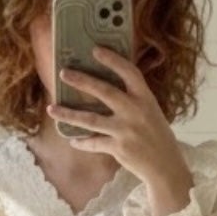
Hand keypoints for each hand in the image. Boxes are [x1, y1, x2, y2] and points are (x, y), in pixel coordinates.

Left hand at [46, 46, 191, 195]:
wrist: (165, 166)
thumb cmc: (156, 135)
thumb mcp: (151, 111)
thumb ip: (133, 99)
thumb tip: (106, 86)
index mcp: (145, 98)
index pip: (129, 72)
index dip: (113, 60)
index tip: (96, 50)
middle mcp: (135, 111)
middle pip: (105, 91)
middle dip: (82, 81)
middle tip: (63, 72)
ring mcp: (126, 130)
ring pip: (91, 120)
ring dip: (68, 114)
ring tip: (51, 108)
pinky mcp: (118, 148)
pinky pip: (94, 143)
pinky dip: (82, 142)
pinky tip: (72, 141)